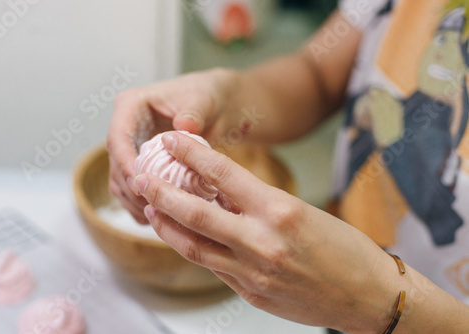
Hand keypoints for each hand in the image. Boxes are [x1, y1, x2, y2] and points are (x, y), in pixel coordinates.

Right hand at [106, 69, 235, 222]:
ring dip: (134, 200)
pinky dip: (141, 204)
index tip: (140, 183)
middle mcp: (125, 127)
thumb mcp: (203, 100)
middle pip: (116, 163)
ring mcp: (130, 147)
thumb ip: (193, 113)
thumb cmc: (207, 95)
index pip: (117, 137)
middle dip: (132, 187)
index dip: (124, 163)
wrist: (215, 104)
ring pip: (120, 180)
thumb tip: (183, 127)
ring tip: (156, 216)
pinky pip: (132, 188)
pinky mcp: (139, 164)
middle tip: (152, 206)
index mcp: (131, 105)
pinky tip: (158, 218)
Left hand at [130, 131, 403, 332]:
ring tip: (151, 211)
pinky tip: (184, 239)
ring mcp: (253, 271)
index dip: (191, 154)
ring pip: (194, 246)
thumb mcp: (303, 211)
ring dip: (167, 227)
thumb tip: (222, 193)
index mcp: (280, 210)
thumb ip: (259, 204)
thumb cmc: (344, 249)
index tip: (172, 141)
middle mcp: (262, 241)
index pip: (223, 173)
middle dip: (161, 193)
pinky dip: (194, 249)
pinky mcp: (251, 293)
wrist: (367, 296)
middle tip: (140, 178)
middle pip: (196, 212)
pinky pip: (213, 267)